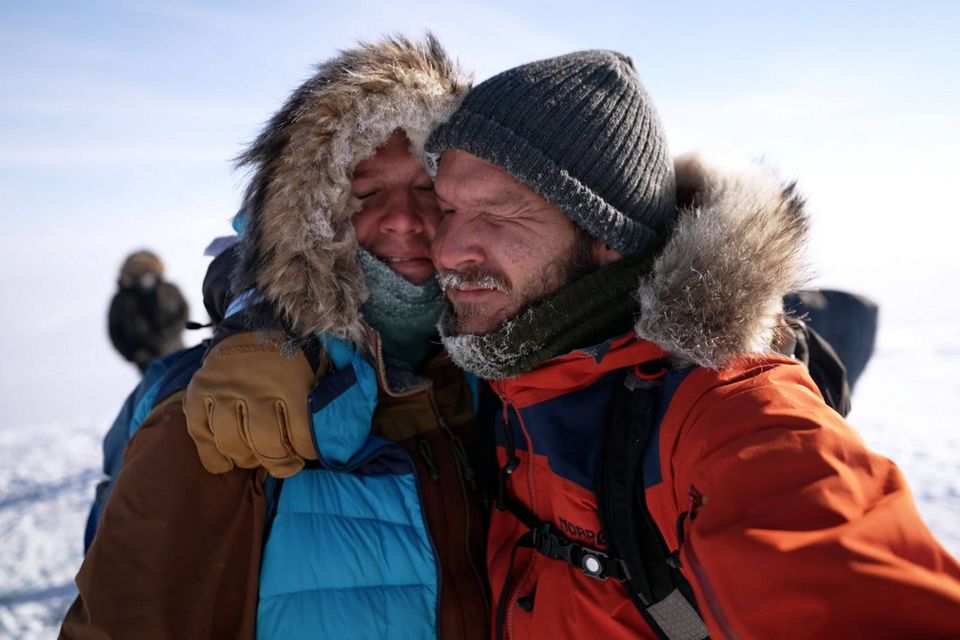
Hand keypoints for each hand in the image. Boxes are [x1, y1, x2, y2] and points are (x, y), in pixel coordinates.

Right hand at [184, 331, 321, 476]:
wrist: (259, 322)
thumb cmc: (295, 357)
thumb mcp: (319, 372)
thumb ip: (323, 404)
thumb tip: (333, 442)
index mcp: (292, 383)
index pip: (302, 437)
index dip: (307, 453)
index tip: (307, 453)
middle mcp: (256, 387)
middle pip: (266, 444)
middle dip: (279, 462)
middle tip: (285, 461)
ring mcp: (224, 390)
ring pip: (232, 444)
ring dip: (248, 459)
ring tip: (257, 456)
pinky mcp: (199, 392)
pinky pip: (201, 436)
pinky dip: (214, 456)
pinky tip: (228, 460)